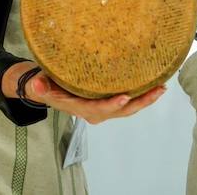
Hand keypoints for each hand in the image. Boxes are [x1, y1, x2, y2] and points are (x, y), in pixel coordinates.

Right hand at [27, 73, 165, 123]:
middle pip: (120, 111)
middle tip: (157, 91)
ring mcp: (102, 108)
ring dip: (145, 100)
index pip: (98, 109)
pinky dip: (140, 96)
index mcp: (79, 107)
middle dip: (140, 103)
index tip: (125, 98)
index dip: (111, 105)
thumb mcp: (39, 84)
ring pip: (127, 108)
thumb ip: (39, 85)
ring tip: (161, 88)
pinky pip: (126, 102)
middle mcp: (93, 111)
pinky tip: (152, 85)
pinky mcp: (107, 101)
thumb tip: (36, 85)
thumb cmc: (44, 85)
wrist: (45, 88)